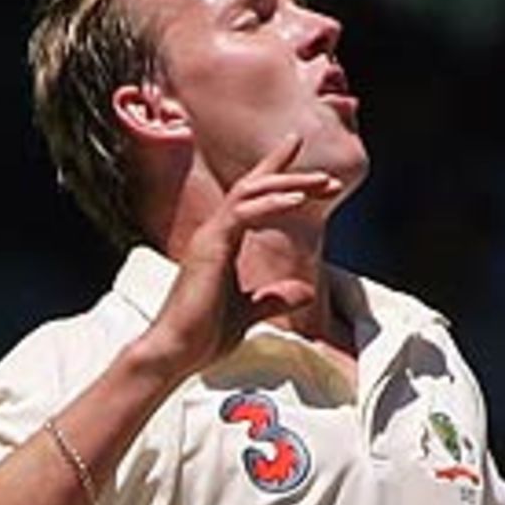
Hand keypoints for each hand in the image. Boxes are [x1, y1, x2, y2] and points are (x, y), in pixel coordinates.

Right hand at [140, 134, 339, 382]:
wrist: (176, 353)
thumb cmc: (203, 335)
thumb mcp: (250, 313)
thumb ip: (275, 298)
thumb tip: (305, 292)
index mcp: (222, 242)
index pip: (251, 198)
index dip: (274, 172)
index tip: (297, 151)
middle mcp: (215, 232)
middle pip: (255, 188)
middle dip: (292, 177)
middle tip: (329, 176)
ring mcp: (210, 237)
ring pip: (250, 194)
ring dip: (289, 185)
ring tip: (322, 183)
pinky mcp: (210, 247)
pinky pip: (243, 214)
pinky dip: (270, 204)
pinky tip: (297, 200)